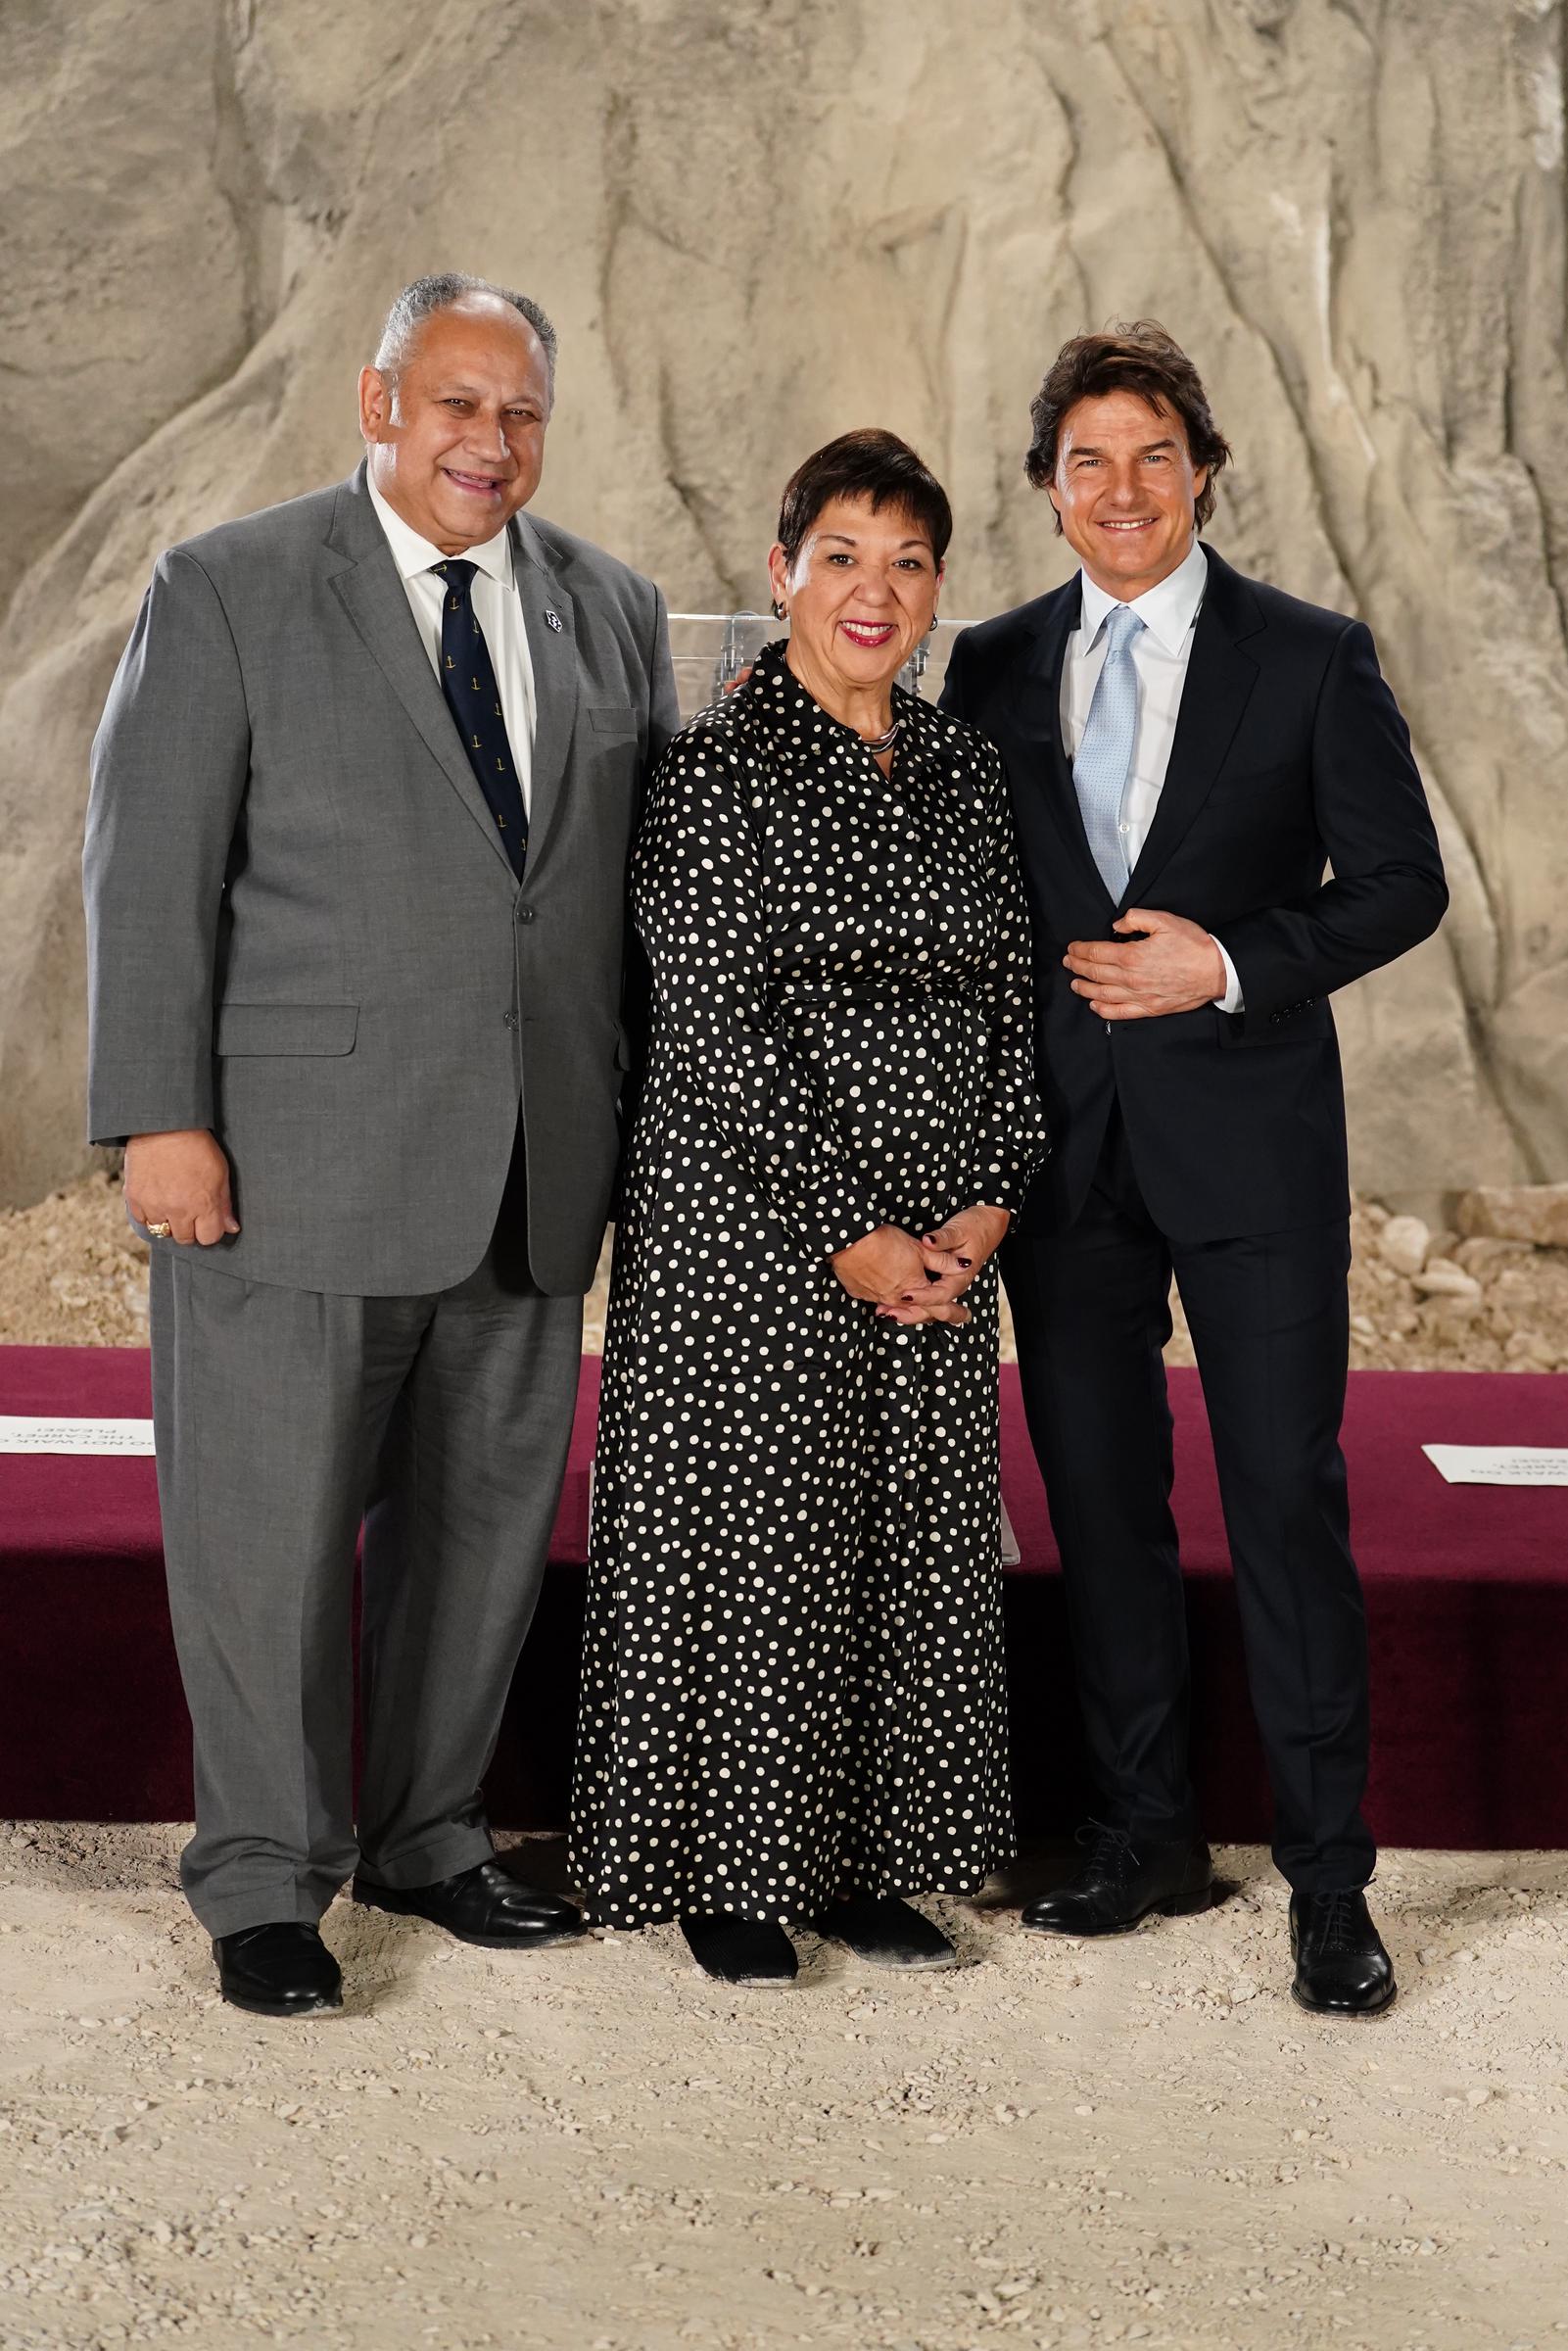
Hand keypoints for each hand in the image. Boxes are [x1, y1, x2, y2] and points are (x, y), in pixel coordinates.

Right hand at [124, 1129, 239, 1245]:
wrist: (163, 1126)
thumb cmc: (197, 1146)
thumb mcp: (220, 1172)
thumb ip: (224, 1204)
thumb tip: (231, 1228)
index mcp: (204, 1204)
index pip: (209, 1238)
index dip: (209, 1230)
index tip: (207, 1221)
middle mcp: (179, 1210)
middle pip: (185, 1239)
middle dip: (189, 1228)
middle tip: (188, 1210)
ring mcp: (155, 1206)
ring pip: (162, 1232)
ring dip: (168, 1221)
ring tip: (171, 1201)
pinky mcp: (135, 1199)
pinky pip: (142, 1221)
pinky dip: (149, 1214)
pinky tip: (155, 1198)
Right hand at [831, 1224, 970, 1325]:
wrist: (850, 1242)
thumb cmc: (885, 1242)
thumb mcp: (920, 1249)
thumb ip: (942, 1261)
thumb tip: (963, 1265)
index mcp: (915, 1288)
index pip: (940, 1305)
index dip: (955, 1311)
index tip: (966, 1316)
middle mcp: (897, 1299)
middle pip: (919, 1312)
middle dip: (933, 1314)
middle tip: (949, 1317)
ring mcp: (877, 1298)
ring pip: (898, 1309)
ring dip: (909, 1310)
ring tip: (917, 1310)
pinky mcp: (860, 1293)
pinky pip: (877, 1301)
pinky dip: (885, 1301)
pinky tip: (886, 1298)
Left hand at [878, 1204, 1010, 1321]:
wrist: (988, 1224)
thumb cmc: (975, 1227)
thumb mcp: (959, 1230)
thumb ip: (943, 1238)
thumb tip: (927, 1241)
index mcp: (961, 1276)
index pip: (941, 1294)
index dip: (923, 1297)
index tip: (905, 1295)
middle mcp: (954, 1285)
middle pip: (934, 1308)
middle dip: (911, 1313)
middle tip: (889, 1312)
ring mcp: (947, 1284)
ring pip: (929, 1306)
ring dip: (908, 1310)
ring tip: (885, 1311)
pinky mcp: (941, 1280)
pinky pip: (927, 1296)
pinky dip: (911, 1301)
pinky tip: (893, 1302)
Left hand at [1064, 908, 1225, 1020]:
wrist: (1216, 971)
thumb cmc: (1193, 946)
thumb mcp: (1165, 921)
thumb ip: (1136, 918)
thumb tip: (1117, 925)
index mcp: (1132, 956)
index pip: (1096, 953)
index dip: (1080, 950)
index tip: (1073, 947)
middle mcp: (1131, 979)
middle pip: (1094, 973)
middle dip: (1077, 966)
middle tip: (1068, 961)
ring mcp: (1139, 997)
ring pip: (1102, 994)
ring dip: (1084, 988)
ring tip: (1075, 982)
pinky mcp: (1148, 1009)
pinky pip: (1119, 1013)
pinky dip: (1103, 1010)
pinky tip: (1095, 1004)